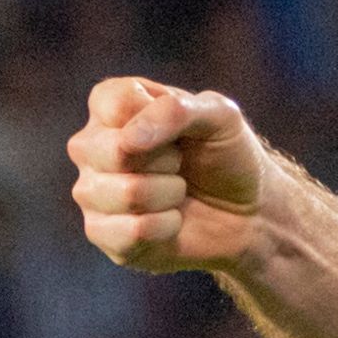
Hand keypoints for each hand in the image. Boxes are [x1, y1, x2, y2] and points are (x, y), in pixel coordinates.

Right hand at [68, 77, 269, 273]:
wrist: (248, 211)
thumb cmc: (227, 155)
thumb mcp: (219, 115)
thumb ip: (175, 110)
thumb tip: (129, 141)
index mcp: (110, 106)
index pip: (114, 103)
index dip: (160, 120)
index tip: (179, 131)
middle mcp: (90, 146)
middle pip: (115, 152)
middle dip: (168, 161)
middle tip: (180, 164)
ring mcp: (91, 191)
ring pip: (126, 194)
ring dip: (170, 194)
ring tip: (177, 191)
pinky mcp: (101, 234)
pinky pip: (129, 232)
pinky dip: (166, 227)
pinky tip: (171, 220)